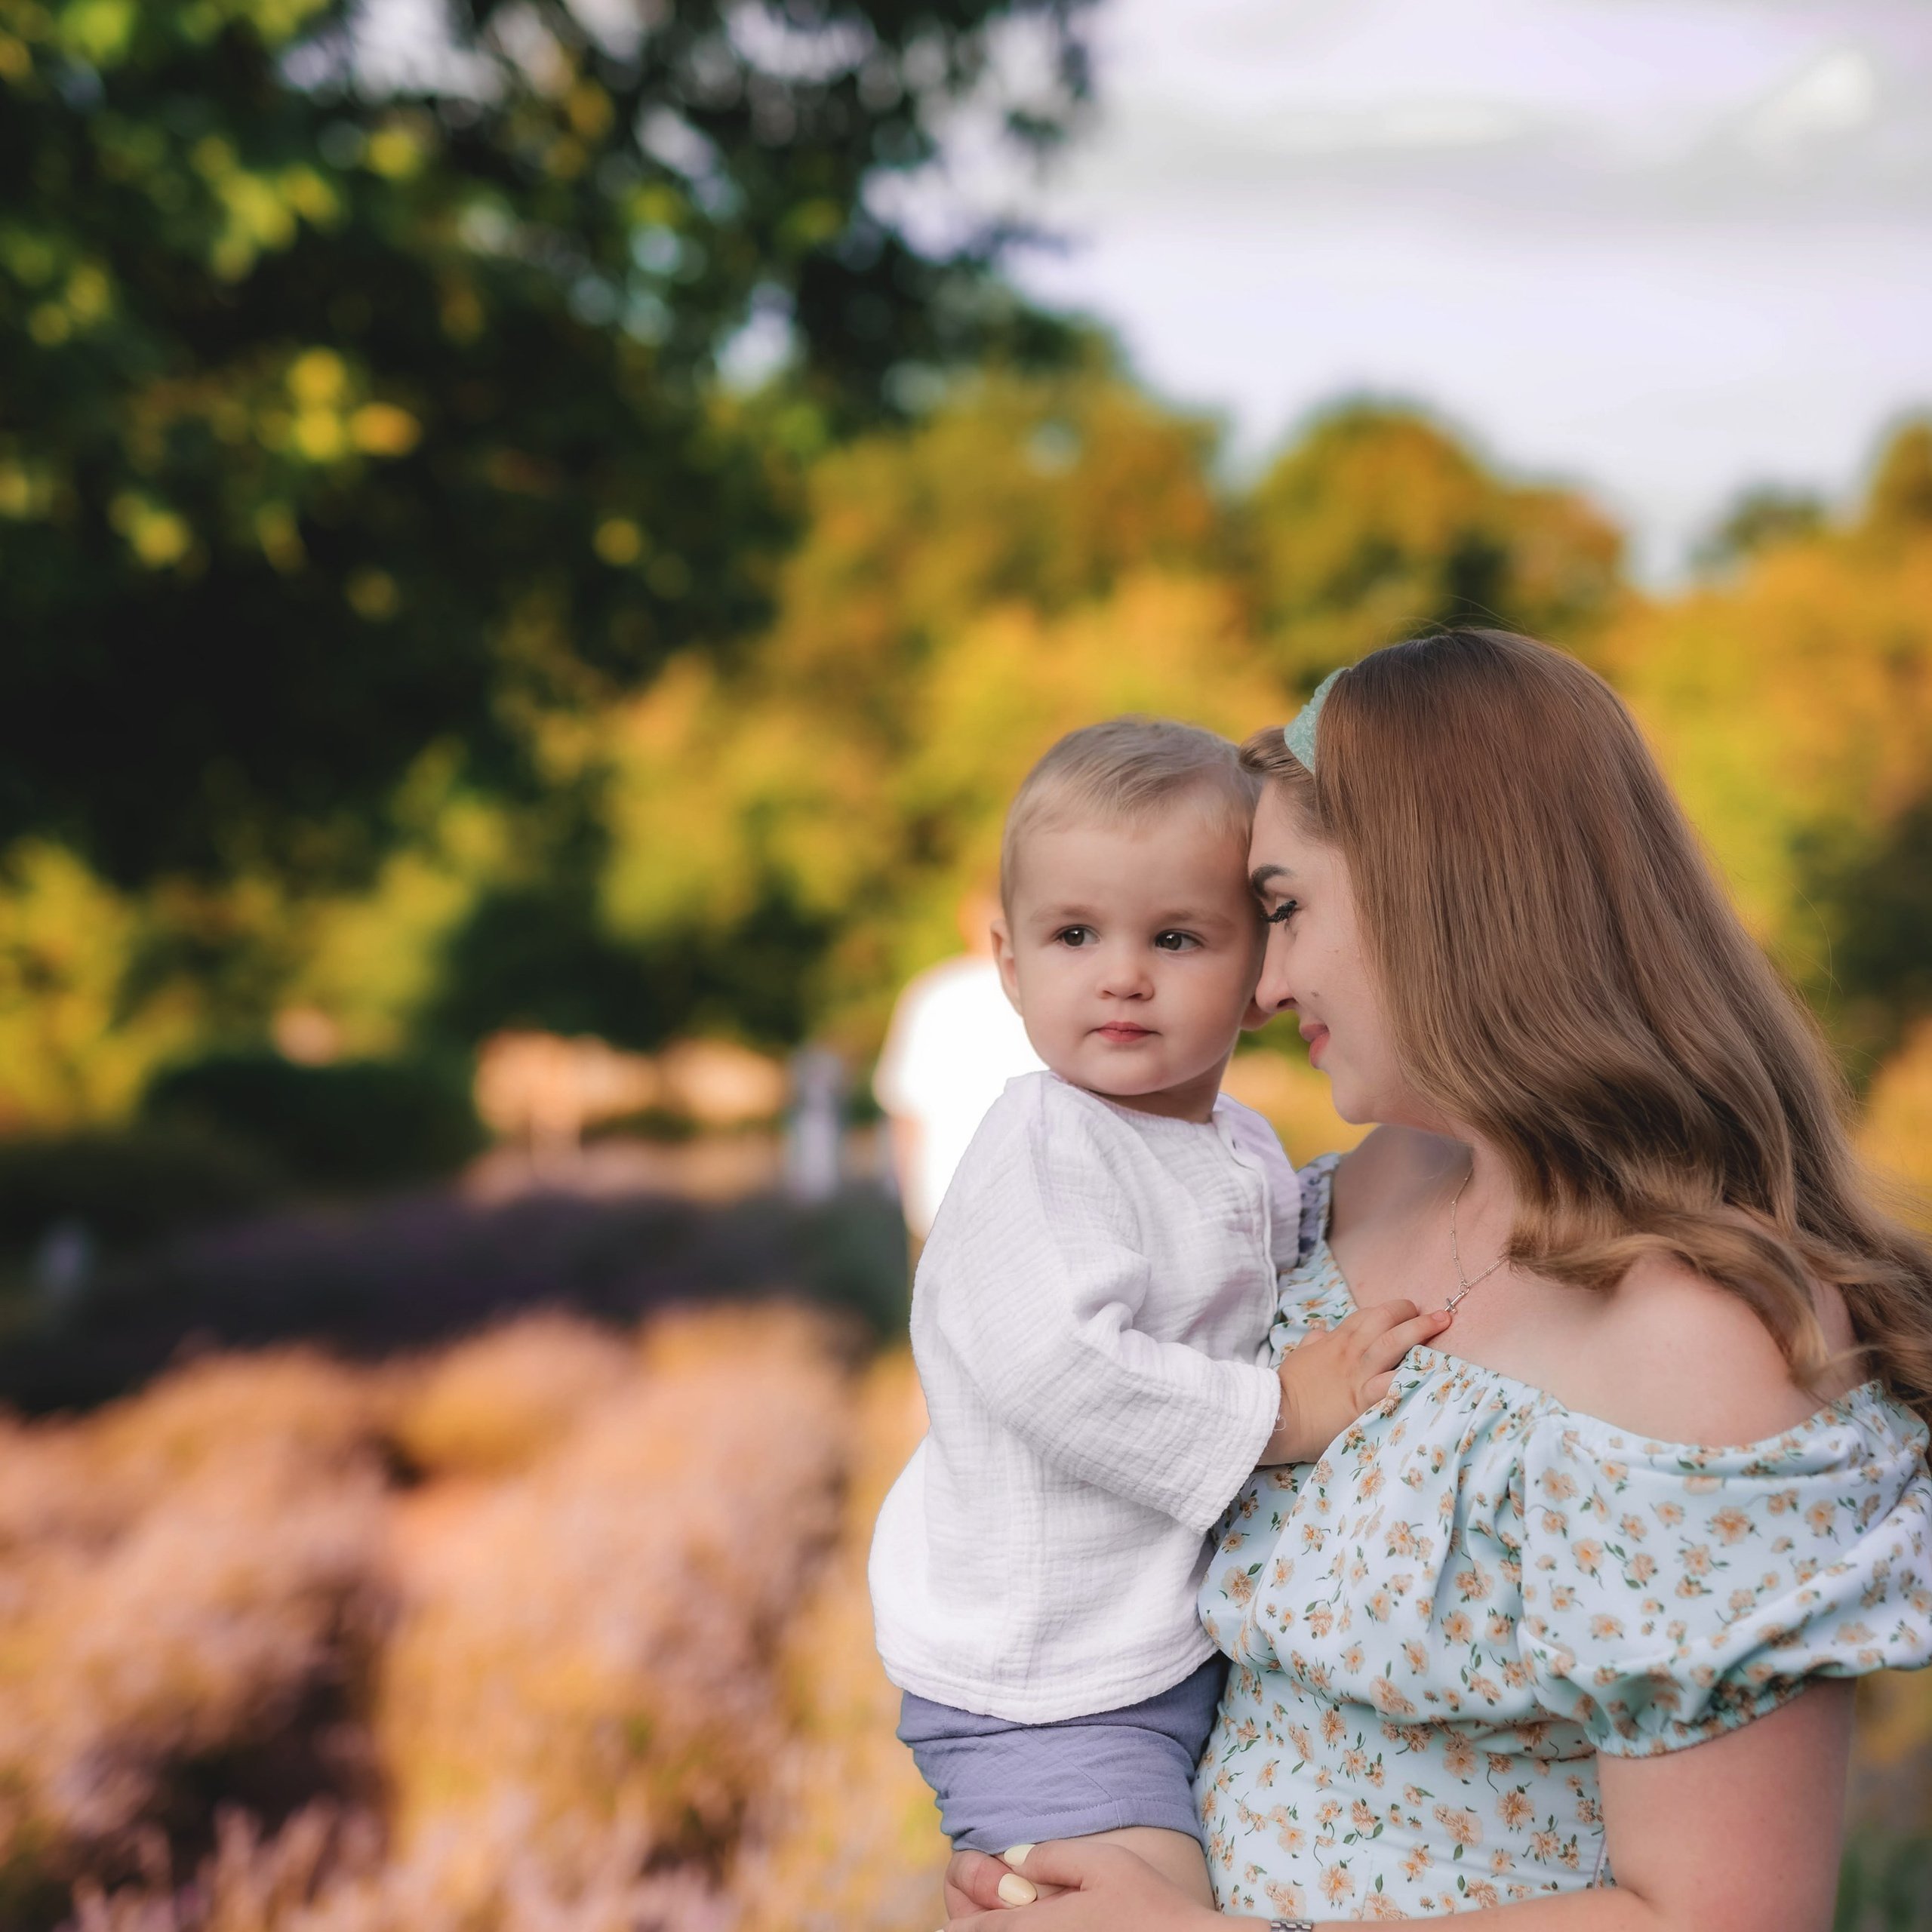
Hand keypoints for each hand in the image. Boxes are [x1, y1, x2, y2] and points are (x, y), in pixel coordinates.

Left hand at [941, 1841, 1221, 1929]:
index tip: (952, 1923)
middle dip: (979, 1929)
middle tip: (972, 1922)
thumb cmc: (1152, 1906)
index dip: (962, 1926)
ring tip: (1009, 1924)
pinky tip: (1053, 1929)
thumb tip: (1015, 1862)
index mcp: (1042, 1927)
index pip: (981, 1930)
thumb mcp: (1103, 1863)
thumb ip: (1053, 1857)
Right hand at [1262, 1298, 1448, 1463]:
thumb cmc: (1287, 1389)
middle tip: (1436, 1315)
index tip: (1407, 1311)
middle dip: (1411, 1313)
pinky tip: (1435, 1371)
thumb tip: (1320, 1333)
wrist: (1278, 1415)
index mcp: (1335, 1341)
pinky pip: (1394, 1383)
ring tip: (1442, 1323)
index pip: (1366, 1315)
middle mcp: (1351, 1352)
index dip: (1390, 1310)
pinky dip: (1415, 1376)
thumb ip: (1313, 1343)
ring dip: (1420, 1330)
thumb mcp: (1299, 1358)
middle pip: (1385, 1320)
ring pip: (1394, 1342)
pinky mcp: (1364, 1399)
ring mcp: (1359, 1374)